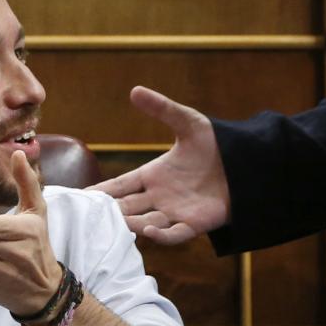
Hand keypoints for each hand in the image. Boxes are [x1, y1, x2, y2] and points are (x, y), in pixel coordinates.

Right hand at [87, 85, 228, 244]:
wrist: (246, 164)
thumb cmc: (216, 143)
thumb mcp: (187, 121)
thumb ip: (161, 108)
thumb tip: (135, 90)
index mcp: (152, 174)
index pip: (119, 185)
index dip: (101, 192)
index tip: (79, 198)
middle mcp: (159, 196)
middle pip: (126, 207)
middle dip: (108, 213)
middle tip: (87, 217)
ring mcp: (175, 211)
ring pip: (144, 222)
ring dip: (130, 225)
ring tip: (115, 223)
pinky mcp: (194, 223)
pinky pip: (174, 233)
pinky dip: (161, 235)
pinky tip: (148, 230)